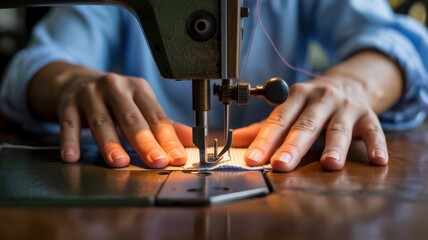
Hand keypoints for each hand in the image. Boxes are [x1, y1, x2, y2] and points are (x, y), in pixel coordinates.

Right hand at [55, 71, 189, 167]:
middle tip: (156, 161)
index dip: (168, 138)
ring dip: (110, 143)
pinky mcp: (68, 103)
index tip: (177, 158)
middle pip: (132, 118)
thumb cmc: (116, 100)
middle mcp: (115, 87)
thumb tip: (194, 142)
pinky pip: (68, 123)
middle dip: (145, 141)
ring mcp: (90, 94)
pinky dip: (70, 140)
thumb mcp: (142, 106)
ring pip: (101, 121)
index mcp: (139, 88)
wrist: (77, 81)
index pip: (157, 116)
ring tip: (119, 162)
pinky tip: (72, 156)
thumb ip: (167, 126)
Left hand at [238, 78, 387, 171]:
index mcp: (296, 96)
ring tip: (329, 164)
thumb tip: (235, 141)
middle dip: (293, 146)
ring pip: (338, 128)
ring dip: (335, 146)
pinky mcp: (367, 116)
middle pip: (305, 124)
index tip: (253, 159)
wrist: (348, 83)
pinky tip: (377, 160)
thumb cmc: (311, 103)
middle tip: (281, 165)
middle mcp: (320, 99)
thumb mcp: (288, 108)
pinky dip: (376, 145)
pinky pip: (373, 130)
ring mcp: (345, 106)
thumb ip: (264, 127)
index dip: (264, 140)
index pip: (278, 120)